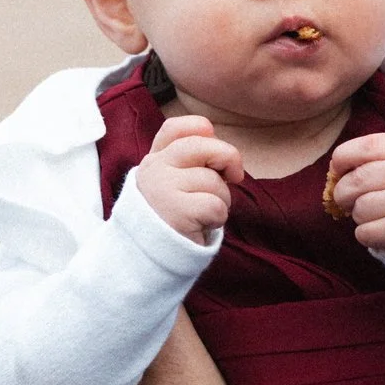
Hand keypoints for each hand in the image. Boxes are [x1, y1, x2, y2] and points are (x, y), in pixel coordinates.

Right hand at [134, 116, 243, 244]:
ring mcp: (162, 189)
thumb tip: (229, 159)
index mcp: (155, 158)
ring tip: (204, 213)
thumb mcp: (176, 182)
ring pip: (214, 181)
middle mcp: (154, 169)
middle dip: (229, 159)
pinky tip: (202, 225)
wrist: (150, 257)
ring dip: (222, 200)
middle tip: (234, 176)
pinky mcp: (176, 213)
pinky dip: (218, 218)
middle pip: (203, 145)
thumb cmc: (174, 217)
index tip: (214, 154)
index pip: (177, 127)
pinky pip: (216, 206)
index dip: (204, 131)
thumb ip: (194, 162)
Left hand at [328, 134, 384, 256]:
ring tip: (381, 214)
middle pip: (354, 181)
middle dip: (345, 194)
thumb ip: (372, 158)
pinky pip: (363, 233)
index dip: (342, 160)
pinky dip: (368, 235)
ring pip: (359, 209)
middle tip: (353, 200)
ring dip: (361, 216)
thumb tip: (334, 169)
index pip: (362, 148)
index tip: (339, 171)